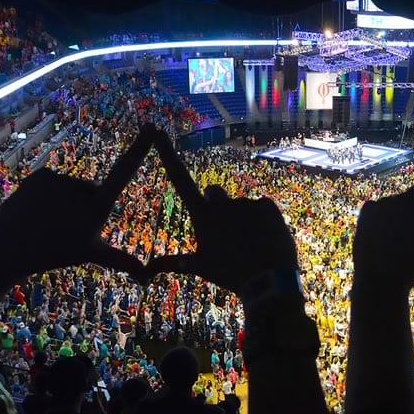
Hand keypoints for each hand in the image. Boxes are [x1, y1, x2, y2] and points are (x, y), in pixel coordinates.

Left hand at [0, 124, 156, 281]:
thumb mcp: (91, 255)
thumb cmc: (55, 253)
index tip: (152, 126)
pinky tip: (37, 210)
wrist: (7, 249)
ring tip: (48, 222)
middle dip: (84, 205)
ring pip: (72, 188)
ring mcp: (61, 180)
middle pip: (92, 191)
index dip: (140, 147)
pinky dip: (48, 194)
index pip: (125, 172)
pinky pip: (54, 183)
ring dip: (65, 202)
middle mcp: (82, 188)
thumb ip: (121, 260)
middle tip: (66, 228)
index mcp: (99, 206)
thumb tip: (147, 276)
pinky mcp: (42, 175)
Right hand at [139, 131, 298, 293]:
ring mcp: (245, 202)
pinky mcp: (267, 205)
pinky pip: (262, 208)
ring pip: (241, 207)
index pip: (179, 178)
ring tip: (252, 245)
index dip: (166, 154)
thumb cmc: (229, 275)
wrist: (268, 282)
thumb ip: (171, 264)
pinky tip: (266, 239)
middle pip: (214, 194)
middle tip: (227, 232)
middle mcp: (221, 203)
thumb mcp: (199, 267)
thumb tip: (145, 270)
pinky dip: (263, 221)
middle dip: (217, 205)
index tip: (156, 131)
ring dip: (244, 219)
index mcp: (201, 215)